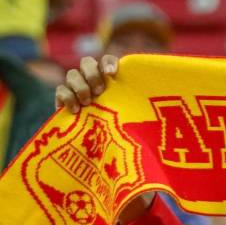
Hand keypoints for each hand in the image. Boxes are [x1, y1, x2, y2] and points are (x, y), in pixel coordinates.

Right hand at [54, 55, 154, 223]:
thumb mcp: (139, 133)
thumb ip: (144, 122)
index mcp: (115, 85)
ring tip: (88, 103)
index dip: (109, 63)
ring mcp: (77, 92)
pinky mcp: (63, 104)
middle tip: (99, 91)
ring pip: (72, 74)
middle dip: (92, 73)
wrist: (100, 162)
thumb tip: (165, 124)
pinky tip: (75, 110)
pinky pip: (60, 90)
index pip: (109, 63)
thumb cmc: (128, 145)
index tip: (113, 74)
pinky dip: (66, 96)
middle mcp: (95, 85)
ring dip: (79, 85)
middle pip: (87, 63)